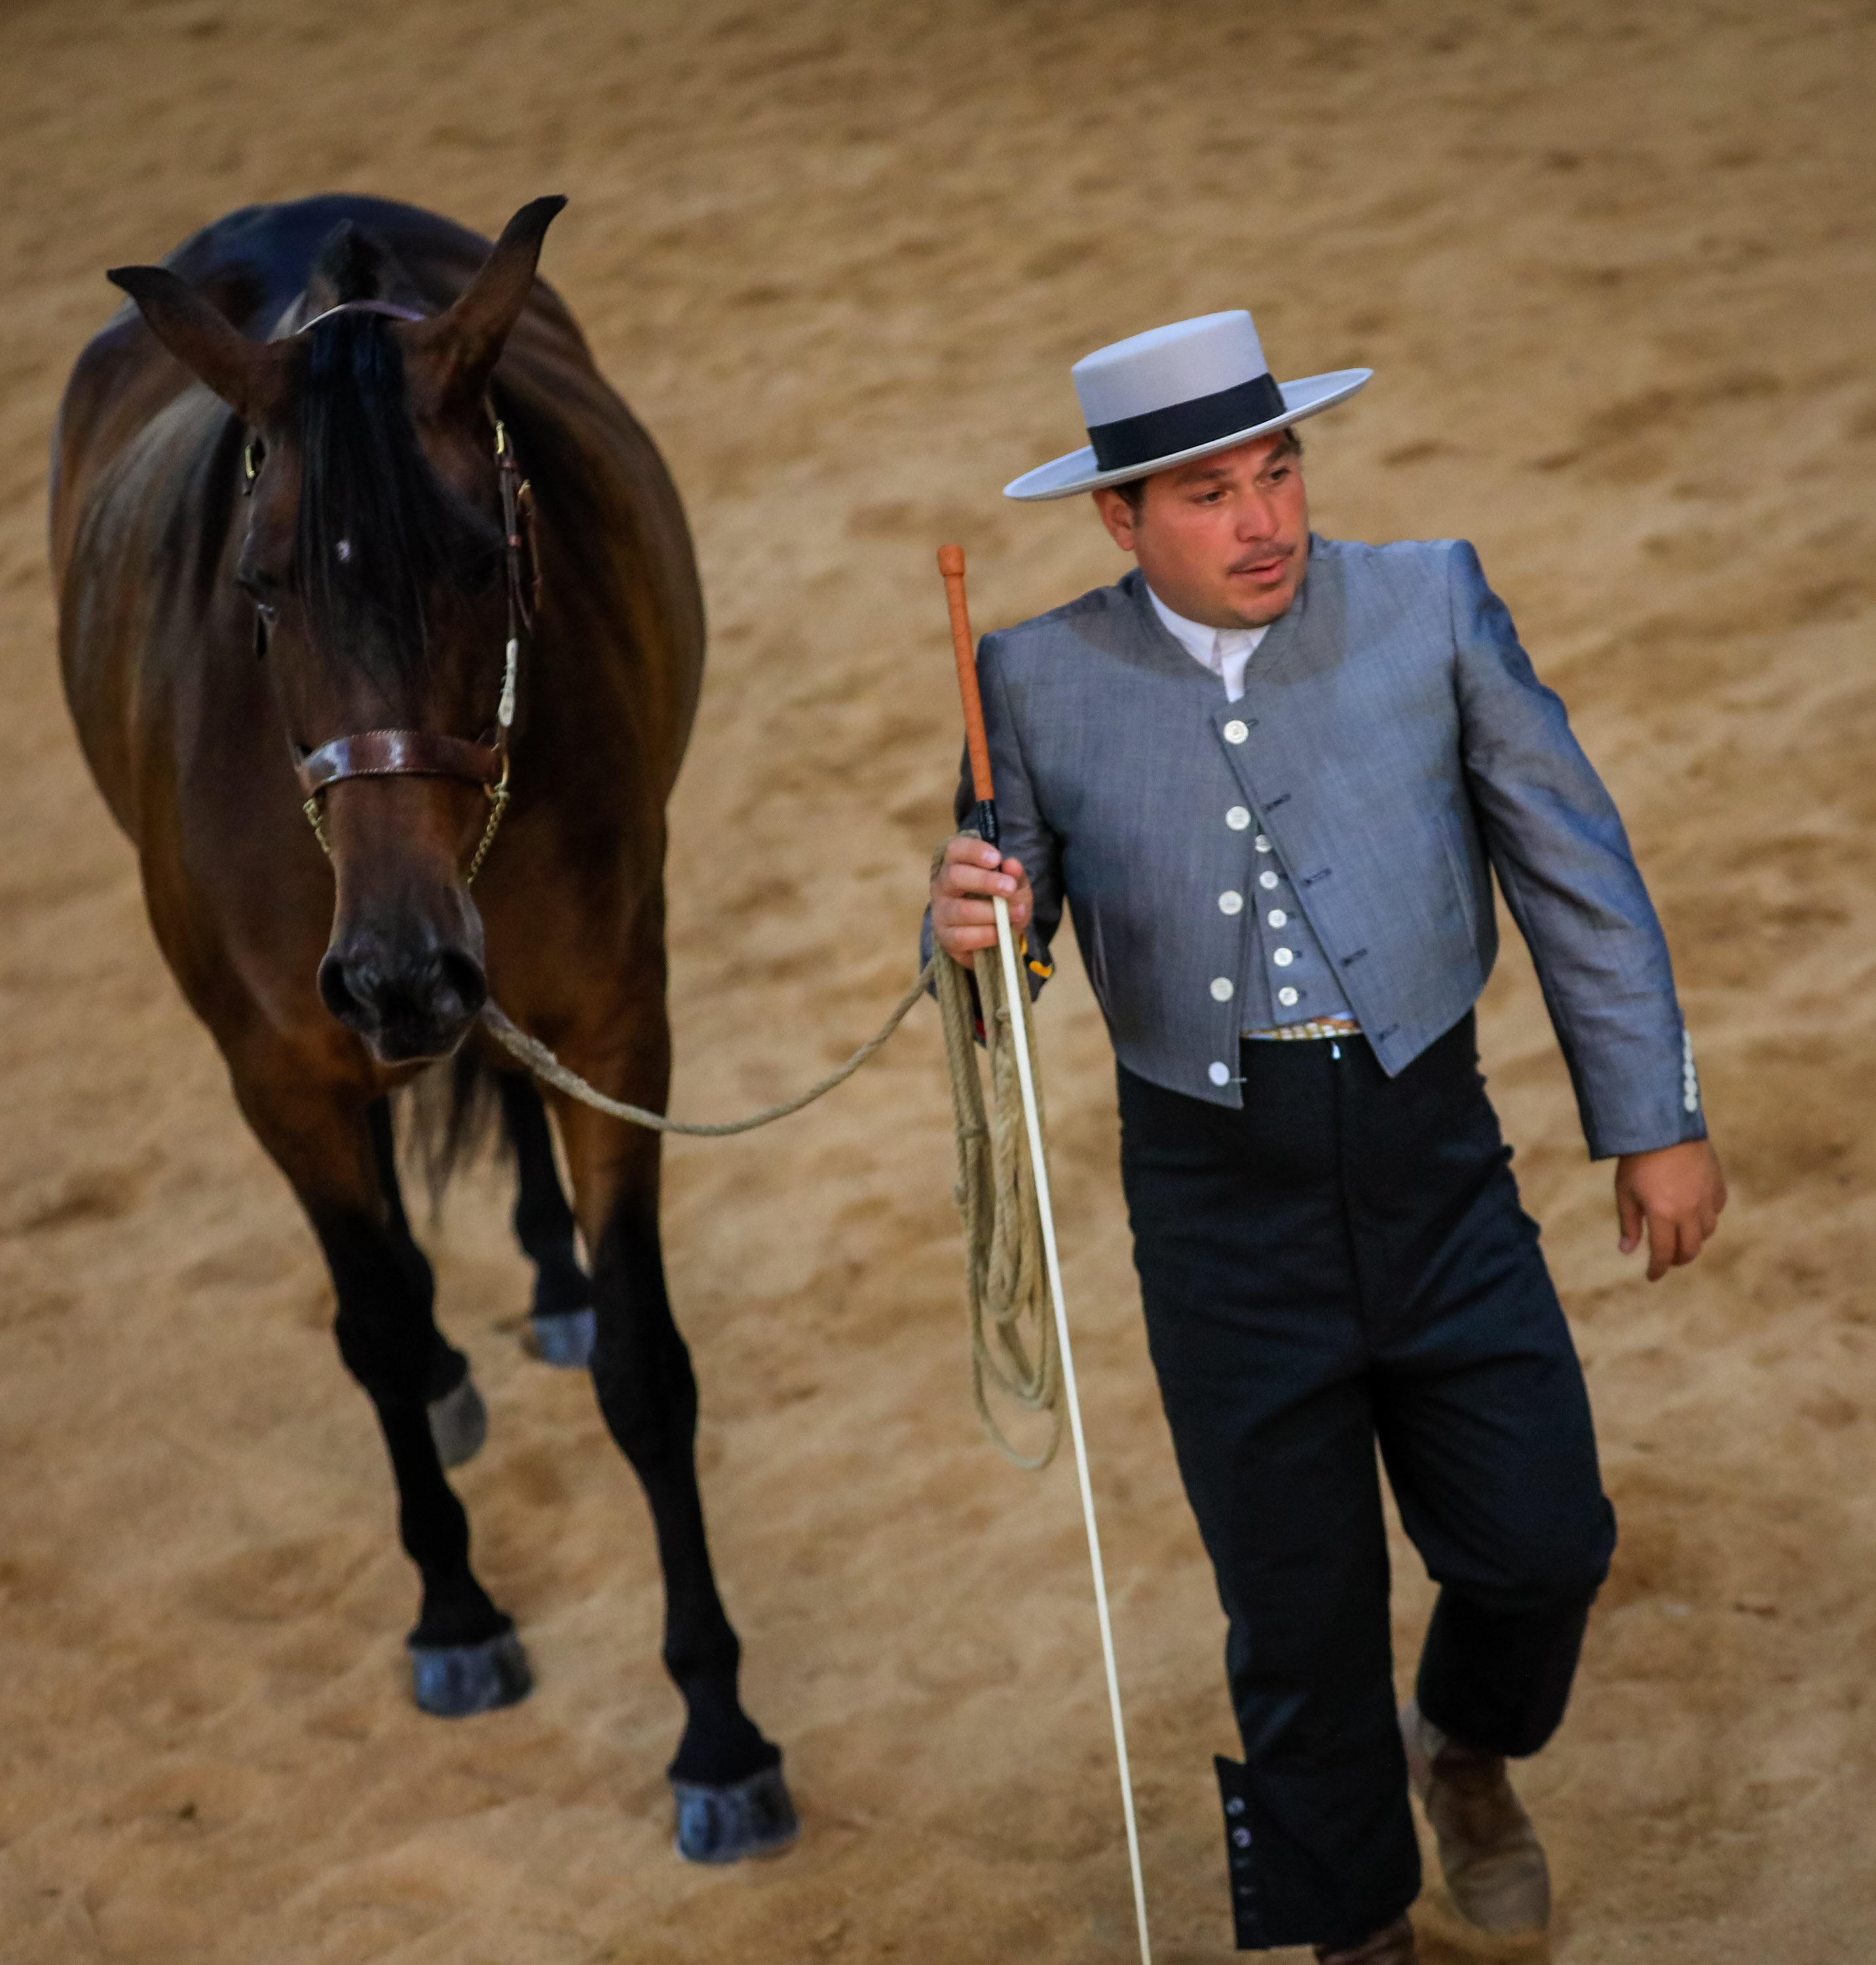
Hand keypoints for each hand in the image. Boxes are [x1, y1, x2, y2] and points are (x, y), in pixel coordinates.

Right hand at [932, 834, 1033, 965]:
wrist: (994, 937)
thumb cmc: (1000, 901)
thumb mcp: (1014, 885)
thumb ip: (1015, 875)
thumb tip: (1012, 865)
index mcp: (956, 864)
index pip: (956, 850)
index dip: (975, 851)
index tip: (997, 859)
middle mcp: (943, 885)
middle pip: (955, 876)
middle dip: (985, 881)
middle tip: (1010, 887)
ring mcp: (941, 912)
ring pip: (962, 909)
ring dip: (993, 912)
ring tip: (1016, 913)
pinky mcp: (945, 937)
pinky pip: (963, 936)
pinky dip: (987, 935)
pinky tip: (1001, 933)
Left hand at [1615, 1138, 1726, 1281]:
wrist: (1663, 1124)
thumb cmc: (1637, 1158)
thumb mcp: (1625, 1191)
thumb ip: (1629, 1223)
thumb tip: (1627, 1251)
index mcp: (1664, 1214)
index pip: (1664, 1253)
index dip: (1658, 1269)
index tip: (1652, 1276)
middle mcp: (1689, 1210)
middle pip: (1691, 1249)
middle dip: (1678, 1259)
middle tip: (1667, 1260)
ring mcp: (1707, 1197)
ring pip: (1707, 1232)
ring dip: (1694, 1240)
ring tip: (1680, 1237)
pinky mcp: (1717, 1183)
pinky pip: (1717, 1209)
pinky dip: (1706, 1217)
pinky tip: (1695, 1213)